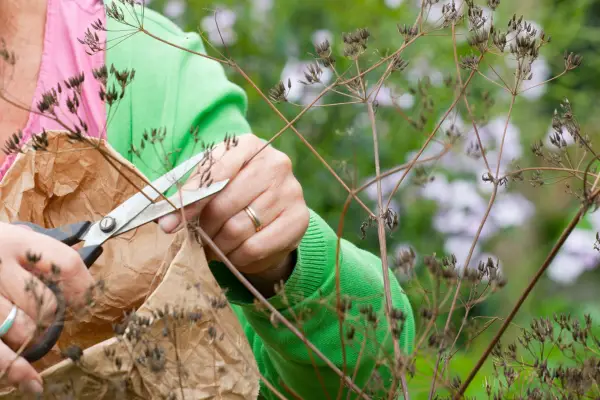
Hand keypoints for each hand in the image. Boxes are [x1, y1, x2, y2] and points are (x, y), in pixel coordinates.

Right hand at [0, 222, 93, 394]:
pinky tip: (28, 380)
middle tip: (46, 320)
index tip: (84, 301)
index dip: (83, 287)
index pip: (67, 264)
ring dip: (31, 338)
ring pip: (23, 328)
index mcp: (15, 242)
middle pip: (46, 301)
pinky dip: (13, 367)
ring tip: (27, 335)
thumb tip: (75, 283)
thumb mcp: (6, 237)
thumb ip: (34, 256)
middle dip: (51, 317)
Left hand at [158, 134, 309, 284]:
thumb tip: (167, 222)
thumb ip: (189, 197)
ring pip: (239, 229)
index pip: (214, 173)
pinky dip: (238, 257)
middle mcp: (275, 163)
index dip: (190, 201)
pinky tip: (234, 254)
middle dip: (205, 227)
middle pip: (225, 204)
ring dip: (219, 245)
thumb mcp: (211, 184)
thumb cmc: (234, 192)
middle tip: (199, 238)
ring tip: (215, 246)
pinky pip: (256, 247)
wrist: (274, 210)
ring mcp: (291, 191)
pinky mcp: (299, 219)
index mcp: (249, 145)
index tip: (171, 223)